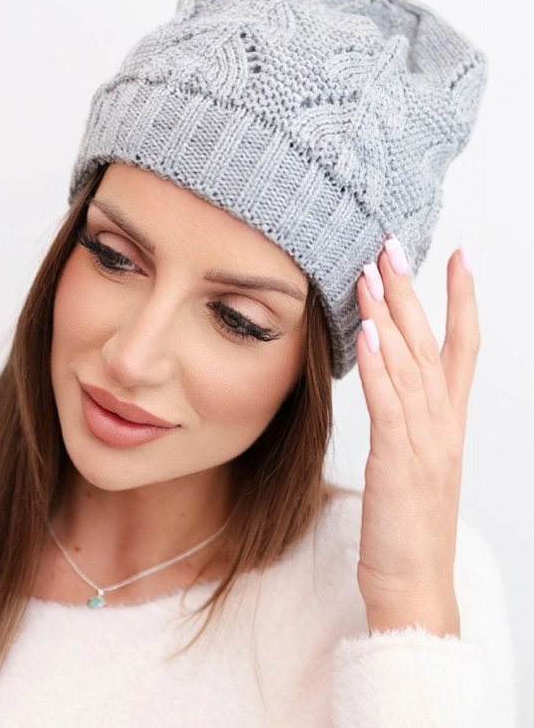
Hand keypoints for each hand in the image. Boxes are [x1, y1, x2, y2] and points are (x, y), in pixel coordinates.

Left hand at [354, 235, 479, 631]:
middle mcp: (442, 425)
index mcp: (448, 424)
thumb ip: (407, 421)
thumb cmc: (409, 528)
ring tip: (372, 271)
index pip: (463, 348)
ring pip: (410, 364)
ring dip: (390, 314)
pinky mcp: (398, 463)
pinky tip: (368, 331)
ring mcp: (425, 443)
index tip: (458, 256)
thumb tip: (387, 379)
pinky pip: (390, 404)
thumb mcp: (413, 464)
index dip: (463, 300)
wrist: (415, 587)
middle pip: (432, 344)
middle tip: (395, 245)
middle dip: (414, 291)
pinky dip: (380, 365)